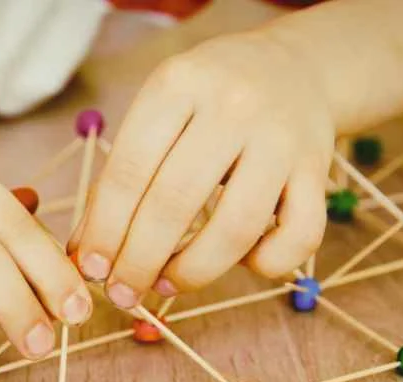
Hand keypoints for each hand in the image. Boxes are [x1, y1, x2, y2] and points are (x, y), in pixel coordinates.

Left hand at [71, 31, 334, 306]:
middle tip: (122, 294)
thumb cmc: (209, 102)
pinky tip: (241, 260)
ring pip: (236, 228)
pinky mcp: (318, 170)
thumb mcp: (160, 112)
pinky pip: (297, 237)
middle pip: (175, 203)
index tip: (92, 269)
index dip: (105, 229)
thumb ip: (122, 175)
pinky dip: (265, 264)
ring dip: (194, 272)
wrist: (297, 68)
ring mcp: (281, 138)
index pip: (129, 170)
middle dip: (139, 261)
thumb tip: (84, 251)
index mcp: (179, 84)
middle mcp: (233, 106)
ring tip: (166, 284)